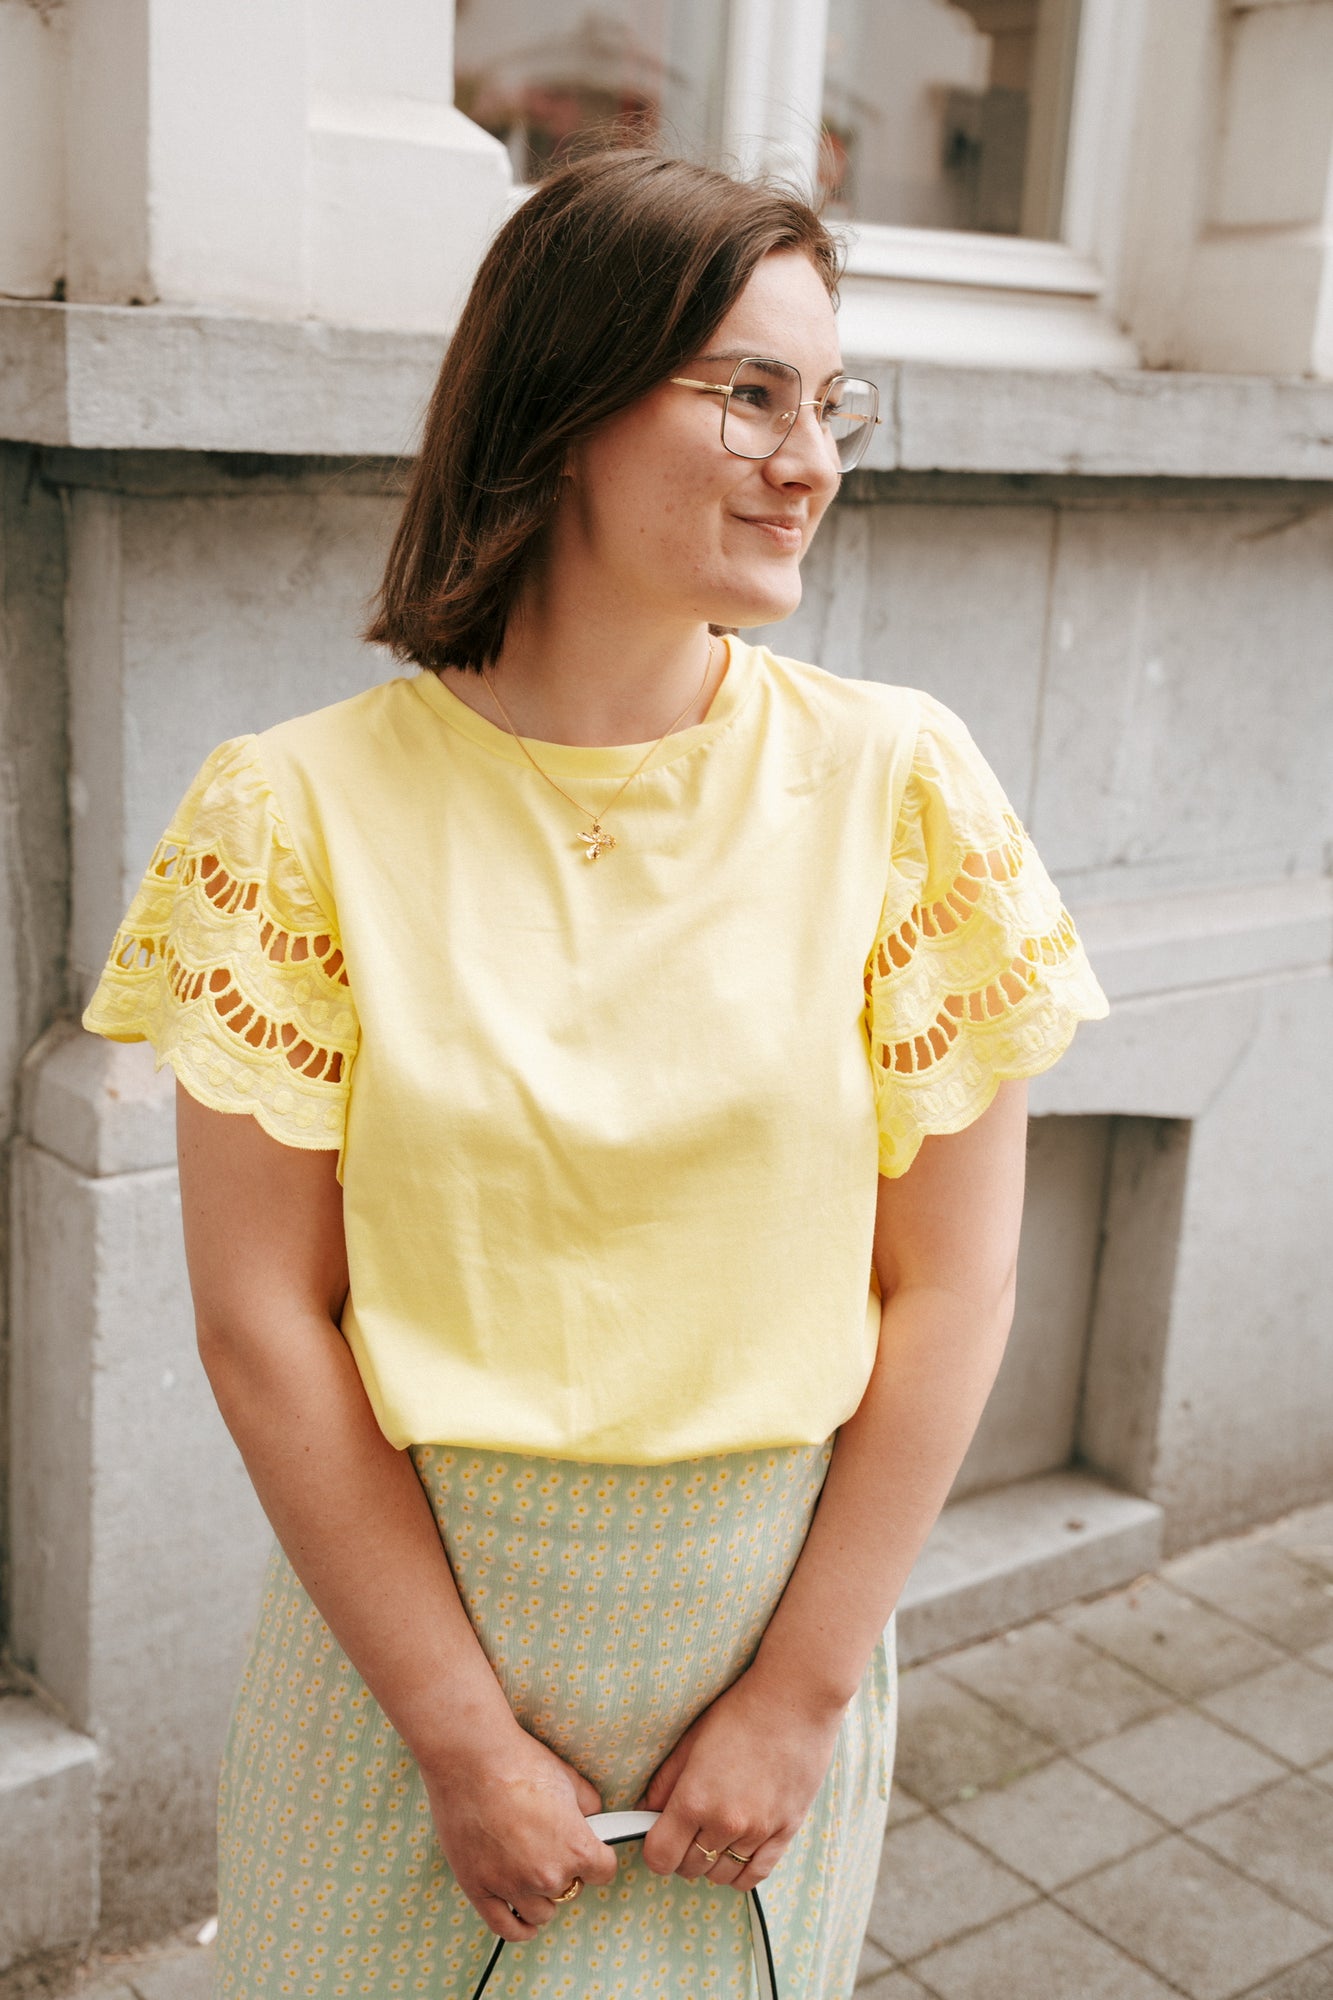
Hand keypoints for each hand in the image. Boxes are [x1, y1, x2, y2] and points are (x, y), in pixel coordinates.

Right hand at [421, 1718, 617, 1939]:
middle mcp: (546, 1875)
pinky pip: (505, 1928)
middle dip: (566, 1871)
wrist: (470, 1758)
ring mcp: (511, 1886)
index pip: (604, 1872)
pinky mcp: (479, 1889)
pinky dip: (519, 1928)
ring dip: (541, 1897)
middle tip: (548, 1844)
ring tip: (533, 1872)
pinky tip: (524, 1922)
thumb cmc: (518, 1762)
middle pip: (570, 1890)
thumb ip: (589, 1805)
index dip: (598, 1858)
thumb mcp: (568, 1777)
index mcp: (575, 1848)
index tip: (591, 1851)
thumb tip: (593, 1817)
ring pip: (541, 1913)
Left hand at [639, 1666, 844, 1893]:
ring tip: (714, 1835)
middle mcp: (725, 1822)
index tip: (660, 1838)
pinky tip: (736, 1851)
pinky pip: (755, 1875)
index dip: (656, 1851)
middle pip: (689, 1868)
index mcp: (695, 1798)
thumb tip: (645, 1812)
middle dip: (682, 1854)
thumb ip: (664, 1783)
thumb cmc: (740, 1712)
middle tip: (687, 1830)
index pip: (660, 1857)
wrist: (796, 1700)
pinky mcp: (786, 1832)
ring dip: (711, 1862)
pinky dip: (741, 1872)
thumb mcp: (692, 1740)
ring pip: (721, 1876)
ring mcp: (758, 1831)